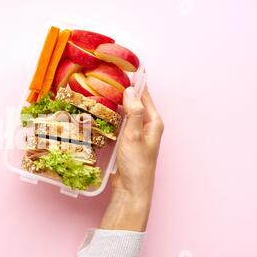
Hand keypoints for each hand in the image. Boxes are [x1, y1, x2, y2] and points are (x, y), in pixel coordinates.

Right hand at [100, 85, 163, 231]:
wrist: (131, 190)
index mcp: (153, 121)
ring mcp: (136, 132)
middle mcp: (146, 124)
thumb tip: (130, 90)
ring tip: (103, 88)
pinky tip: (103, 110)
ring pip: (126, 110)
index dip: (135, 80)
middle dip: (123, 88)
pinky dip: (113, 113)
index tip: (123, 66)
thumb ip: (133, 113)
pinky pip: (121, 121)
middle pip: (135, 101)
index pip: (144, 94)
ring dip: (117, 101)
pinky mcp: (127, 140)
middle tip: (107, 75)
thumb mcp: (134, 136)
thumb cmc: (136, 165)